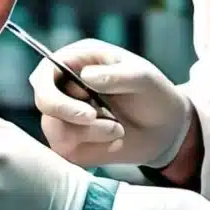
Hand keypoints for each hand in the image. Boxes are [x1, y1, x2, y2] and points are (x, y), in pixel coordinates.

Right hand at [31, 39, 192, 168]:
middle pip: (44, 101)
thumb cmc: (153, 95)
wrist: (165, 130)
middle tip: (94, 117)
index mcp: (77, 62)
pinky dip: (94, 146)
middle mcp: (65, 88)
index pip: (46, 71)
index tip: (83, 102)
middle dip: (68, 112)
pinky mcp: (70, 142)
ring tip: (118, 129)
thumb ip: (117, 75)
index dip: (51, 88)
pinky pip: (67, 148)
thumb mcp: (143, 78)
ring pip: (55, 128)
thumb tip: (86, 75)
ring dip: (90, 132)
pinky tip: (114, 140)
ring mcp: (65, 116)